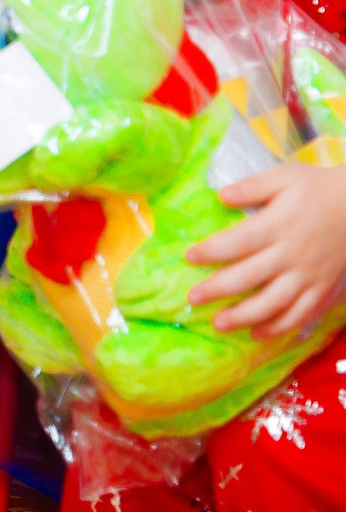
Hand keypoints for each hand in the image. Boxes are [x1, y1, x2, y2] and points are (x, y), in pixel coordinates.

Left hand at [187, 162, 345, 340]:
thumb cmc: (316, 189)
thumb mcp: (284, 177)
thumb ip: (251, 186)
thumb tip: (220, 195)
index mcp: (278, 225)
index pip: (239, 242)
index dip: (211, 251)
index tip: (189, 257)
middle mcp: (292, 254)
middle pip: (251, 276)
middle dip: (218, 289)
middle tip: (193, 298)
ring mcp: (309, 275)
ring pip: (274, 302)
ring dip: (245, 316)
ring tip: (219, 324)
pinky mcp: (322, 288)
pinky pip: (301, 313)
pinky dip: (279, 327)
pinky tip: (257, 334)